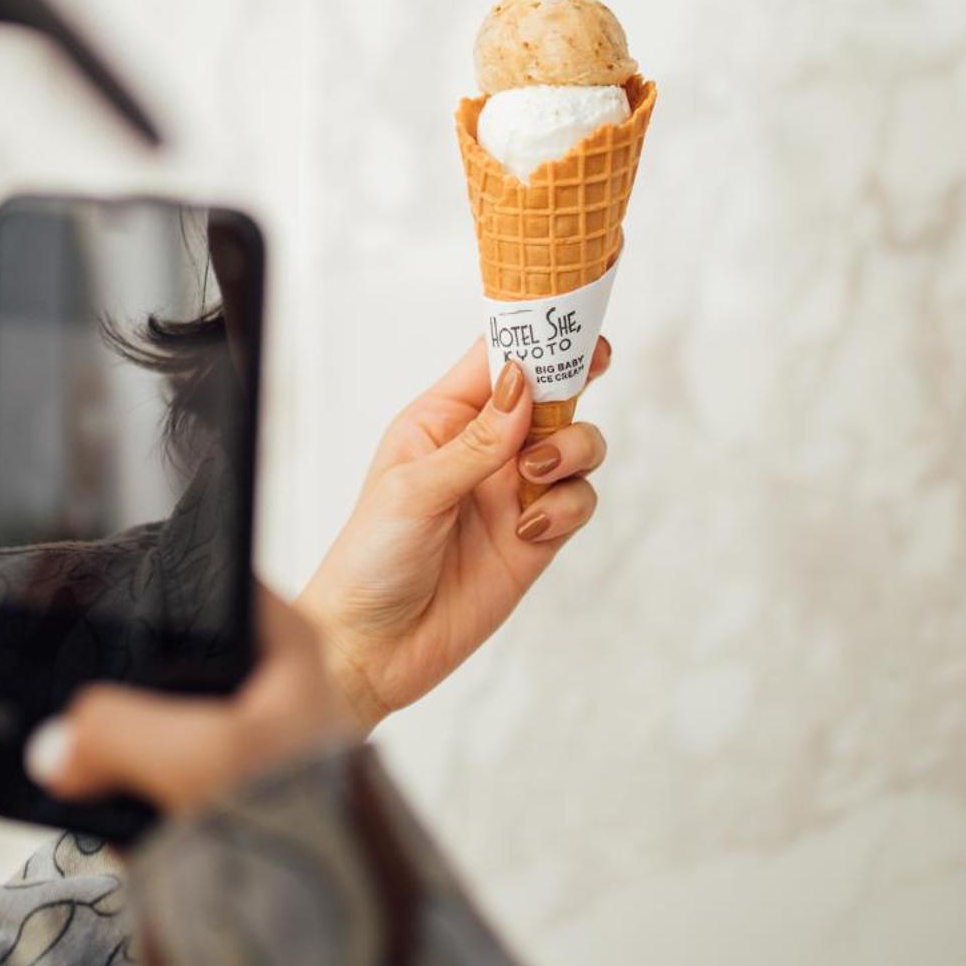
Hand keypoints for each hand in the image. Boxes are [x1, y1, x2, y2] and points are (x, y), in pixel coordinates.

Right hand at [0, 539, 350, 816]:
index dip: (74, 552)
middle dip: (13, 606)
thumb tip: (52, 744)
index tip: (1, 544)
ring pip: (67, 691)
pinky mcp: (145, 800)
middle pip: (98, 623)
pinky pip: (57, 771)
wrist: (323, 934)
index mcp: (258, 638)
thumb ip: (125, 731)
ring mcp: (176, 739)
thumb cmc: (307, 825)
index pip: (156, 570)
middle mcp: (216, 679)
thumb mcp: (220, 756)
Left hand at [299, 337, 608, 731]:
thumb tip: (522, 382)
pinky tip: (528, 530)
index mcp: (442, 420)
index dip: (534, 333)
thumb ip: (477, 440)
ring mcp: (513, 491)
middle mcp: (483, 448)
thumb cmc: (370, 560)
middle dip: (575, 377)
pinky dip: (568, 506)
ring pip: (576, 444)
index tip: (570, 317)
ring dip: (572, 448)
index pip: (495, 359)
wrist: (373, 648)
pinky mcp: (537, 537)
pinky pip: (578, 500)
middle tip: (594, 365)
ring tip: (535, 475)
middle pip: (550, 392)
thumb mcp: (415, 490)